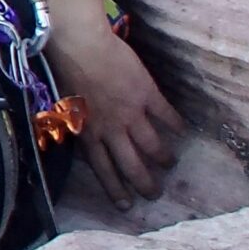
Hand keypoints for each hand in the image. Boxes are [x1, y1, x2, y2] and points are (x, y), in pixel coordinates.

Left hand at [47, 18, 185, 209]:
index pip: (103, 169)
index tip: (127, 205)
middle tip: (155, 193)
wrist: (79, 44)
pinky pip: (166, 115)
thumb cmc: (65, 69)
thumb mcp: (64, 104)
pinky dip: (176, 125)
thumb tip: (84, 132)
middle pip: (131, 165)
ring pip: (152, 145)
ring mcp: (130, 113)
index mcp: (88, 133)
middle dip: (145, 183)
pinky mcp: (146, 95)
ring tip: (171, 163)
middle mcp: (111, 129)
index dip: (116, 189)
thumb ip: (77, 122)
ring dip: (163, 157)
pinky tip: (184, 130)